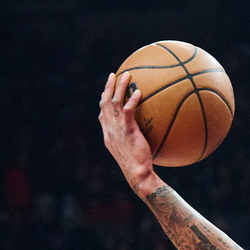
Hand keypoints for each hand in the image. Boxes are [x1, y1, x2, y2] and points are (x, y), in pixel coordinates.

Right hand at [98, 72, 159, 195]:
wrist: (137, 174)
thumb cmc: (139, 167)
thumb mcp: (133, 151)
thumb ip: (135, 140)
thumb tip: (146, 135)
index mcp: (109, 134)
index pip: (103, 114)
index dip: (104, 101)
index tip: (107, 91)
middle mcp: (109, 129)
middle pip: (105, 103)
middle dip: (108, 87)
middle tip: (113, 75)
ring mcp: (117, 129)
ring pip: (114, 102)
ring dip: (119, 86)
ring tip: (126, 74)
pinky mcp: (127, 130)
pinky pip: (128, 110)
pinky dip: (132, 99)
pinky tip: (139, 92)